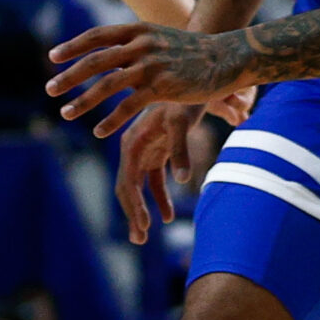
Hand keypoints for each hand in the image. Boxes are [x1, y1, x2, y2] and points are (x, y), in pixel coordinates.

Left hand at [47, 22, 254, 138]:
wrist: (228, 57)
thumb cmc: (192, 50)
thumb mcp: (160, 38)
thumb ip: (135, 43)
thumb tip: (110, 50)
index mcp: (139, 30)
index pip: (97, 35)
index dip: (73, 46)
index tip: (53, 57)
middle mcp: (142, 44)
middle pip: (96, 60)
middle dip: (69, 76)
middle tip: (50, 89)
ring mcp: (152, 65)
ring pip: (107, 84)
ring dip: (83, 101)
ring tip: (65, 113)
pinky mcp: (163, 87)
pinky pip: (129, 105)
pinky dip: (110, 120)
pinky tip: (98, 131)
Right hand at [112, 102, 201, 244]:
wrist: (193, 80)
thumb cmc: (185, 99)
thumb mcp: (182, 123)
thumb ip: (181, 151)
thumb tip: (184, 180)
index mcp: (132, 143)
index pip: (126, 180)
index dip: (133, 204)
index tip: (143, 225)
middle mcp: (133, 149)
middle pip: (127, 188)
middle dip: (132, 214)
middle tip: (139, 239)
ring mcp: (145, 152)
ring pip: (138, 188)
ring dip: (141, 211)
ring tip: (144, 237)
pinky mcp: (156, 152)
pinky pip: (154, 181)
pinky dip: (158, 198)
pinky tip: (167, 217)